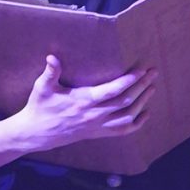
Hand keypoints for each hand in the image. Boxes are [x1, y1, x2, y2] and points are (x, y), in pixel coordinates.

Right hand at [0, 53, 155, 166]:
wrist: (36, 133)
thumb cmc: (40, 107)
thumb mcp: (42, 88)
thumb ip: (50, 72)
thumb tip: (52, 57)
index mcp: (82, 101)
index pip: (111, 91)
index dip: (128, 81)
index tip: (141, 70)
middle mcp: (93, 115)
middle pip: (125, 102)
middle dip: (141, 86)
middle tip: (153, 73)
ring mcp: (97, 126)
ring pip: (127, 116)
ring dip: (142, 102)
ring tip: (152, 88)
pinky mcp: (97, 133)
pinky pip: (122, 131)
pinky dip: (136, 124)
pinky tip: (145, 114)